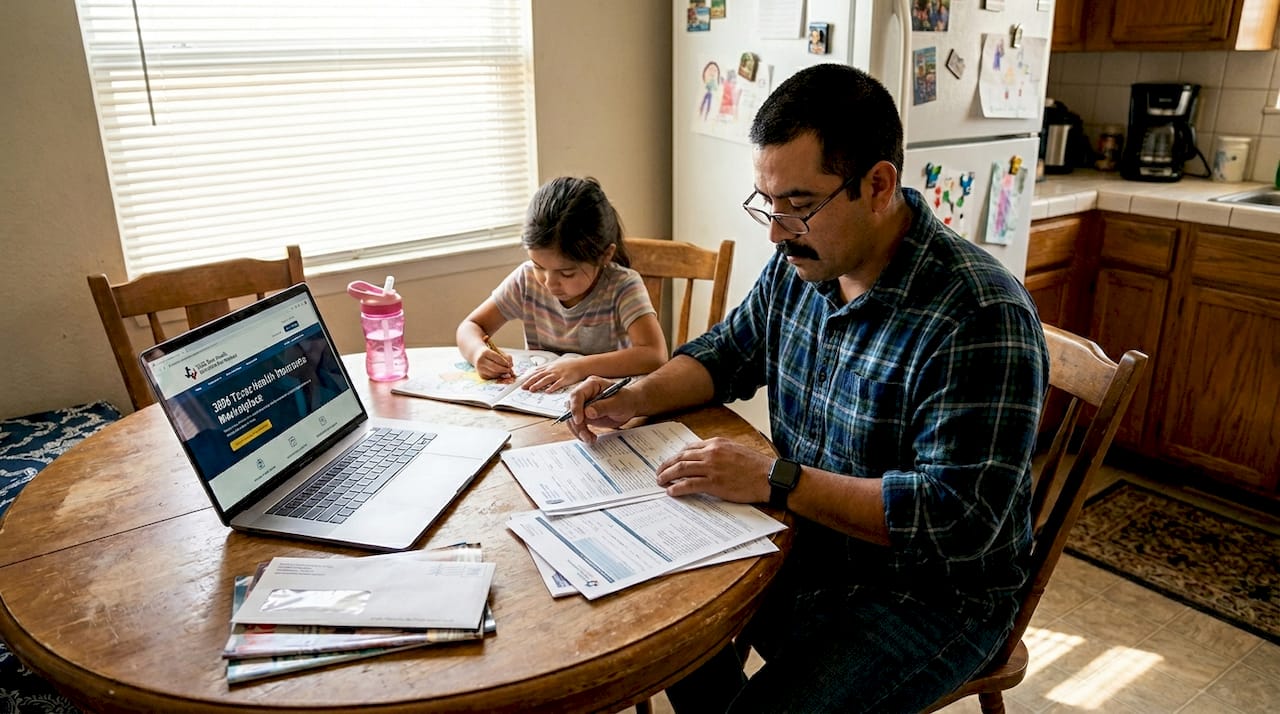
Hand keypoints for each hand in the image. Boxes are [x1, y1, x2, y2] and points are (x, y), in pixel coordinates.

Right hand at [474, 347, 513, 379]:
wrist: (477, 356)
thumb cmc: (490, 354)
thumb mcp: (498, 352)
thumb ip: (506, 357)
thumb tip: (511, 365)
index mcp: (485, 352)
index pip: (497, 358)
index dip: (505, 362)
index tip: (510, 365)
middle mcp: (481, 361)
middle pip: (495, 367)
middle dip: (504, 370)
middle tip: (510, 371)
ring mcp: (480, 369)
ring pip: (494, 374)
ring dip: (502, 375)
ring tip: (508, 374)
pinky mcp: (481, 375)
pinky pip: (492, 378)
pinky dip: (498, 377)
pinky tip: (503, 376)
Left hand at [521, 359, 581, 392]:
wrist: (581, 365)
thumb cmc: (569, 365)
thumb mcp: (556, 364)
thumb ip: (546, 369)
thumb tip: (537, 371)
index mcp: (549, 367)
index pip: (536, 372)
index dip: (528, 377)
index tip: (522, 382)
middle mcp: (552, 370)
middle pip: (539, 376)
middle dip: (530, 382)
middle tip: (523, 387)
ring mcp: (559, 374)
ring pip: (546, 380)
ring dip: (538, 385)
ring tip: (532, 389)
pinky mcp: (565, 379)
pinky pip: (558, 384)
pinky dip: (552, 387)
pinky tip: (548, 391)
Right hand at [564, 376, 636, 443]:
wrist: (630, 405)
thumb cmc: (626, 400)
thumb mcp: (617, 403)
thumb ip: (603, 407)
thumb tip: (587, 412)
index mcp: (591, 385)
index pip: (577, 395)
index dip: (575, 408)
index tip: (579, 421)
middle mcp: (584, 394)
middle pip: (571, 408)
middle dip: (576, 423)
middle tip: (585, 435)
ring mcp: (583, 404)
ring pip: (572, 418)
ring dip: (578, 430)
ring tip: (590, 438)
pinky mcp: (584, 414)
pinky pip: (577, 424)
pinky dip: (581, 432)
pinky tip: (590, 437)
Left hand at [656, 437, 772, 503]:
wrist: (768, 476)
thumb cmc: (755, 465)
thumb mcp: (735, 449)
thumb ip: (718, 451)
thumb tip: (704, 457)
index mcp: (716, 443)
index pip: (689, 448)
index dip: (676, 456)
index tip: (670, 462)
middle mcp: (711, 453)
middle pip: (681, 457)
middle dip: (666, 465)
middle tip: (658, 473)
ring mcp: (711, 468)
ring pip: (681, 469)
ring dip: (667, 476)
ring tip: (660, 482)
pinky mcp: (714, 483)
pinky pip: (689, 484)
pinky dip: (678, 488)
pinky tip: (671, 491)